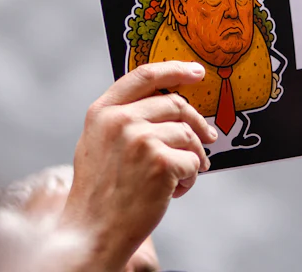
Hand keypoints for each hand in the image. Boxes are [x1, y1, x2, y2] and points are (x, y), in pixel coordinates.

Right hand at [59, 61, 216, 271]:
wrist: (92, 232)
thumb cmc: (99, 191)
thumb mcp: (99, 143)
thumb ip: (124, 117)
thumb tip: (168, 101)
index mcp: (103, 112)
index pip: (145, 76)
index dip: (174, 69)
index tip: (196, 71)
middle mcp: (121, 120)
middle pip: (175, 104)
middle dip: (196, 122)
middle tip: (209, 138)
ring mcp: (141, 139)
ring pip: (188, 134)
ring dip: (193, 157)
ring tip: (182, 177)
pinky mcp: (161, 162)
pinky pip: (193, 161)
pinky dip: (190, 178)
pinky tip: (174, 192)